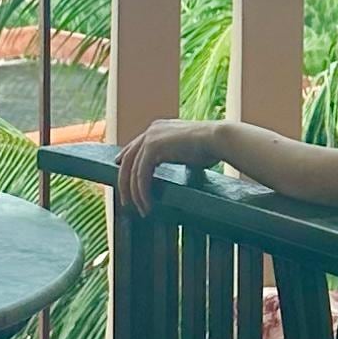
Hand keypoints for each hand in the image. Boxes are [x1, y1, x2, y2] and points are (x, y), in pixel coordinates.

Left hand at [117, 119, 233, 213]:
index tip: (120, 173)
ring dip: (135, 193)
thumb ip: (177, 155)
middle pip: (128, 160)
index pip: (135, 147)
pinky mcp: (153, 147)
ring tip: (142, 209)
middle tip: (126, 202)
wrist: (218, 139)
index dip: (126, 162)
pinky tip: (147, 203)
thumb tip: (181, 165)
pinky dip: (142, 192)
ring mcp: (150, 137)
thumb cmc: (211, 147)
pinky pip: (141, 174)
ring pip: (133, 170)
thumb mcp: (188, 150)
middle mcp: (151, 130)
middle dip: (125, 183)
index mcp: (158, 128)